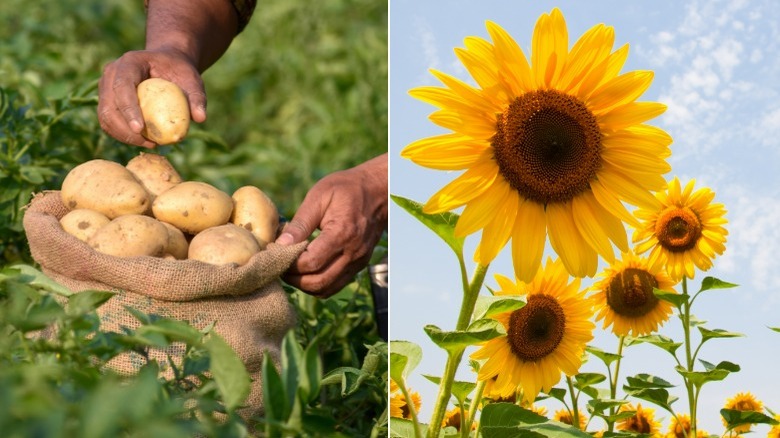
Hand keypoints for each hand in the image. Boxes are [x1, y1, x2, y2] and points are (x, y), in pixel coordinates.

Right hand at [97, 48, 206, 146]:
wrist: (166, 65)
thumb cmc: (179, 71)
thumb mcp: (192, 80)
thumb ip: (197, 97)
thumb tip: (200, 119)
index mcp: (130, 62)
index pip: (122, 85)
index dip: (128, 108)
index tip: (139, 129)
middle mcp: (112, 73)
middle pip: (108, 105)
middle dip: (124, 129)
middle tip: (149, 142)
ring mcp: (106, 87)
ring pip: (105, 117)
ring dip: (124, 136)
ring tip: (150, 143)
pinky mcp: (107, 101)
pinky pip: (109, 123)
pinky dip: (123, 136)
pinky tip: (144, 141)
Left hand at [276, 154, 387, 297]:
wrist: (378, 191)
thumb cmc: (346, 189)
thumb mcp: (319, 197)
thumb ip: (300, 223)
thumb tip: (279, 244)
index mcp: (342, 234)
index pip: (310, 263)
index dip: (288, 262)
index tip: (275, 251)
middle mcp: (353, 253)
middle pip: (317, 282)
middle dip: (293, 278)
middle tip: (279, 264)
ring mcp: (358, 262)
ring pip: (325, 289)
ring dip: (304, 284)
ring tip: (292, 268)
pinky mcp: (359, 265)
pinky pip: (335, 285)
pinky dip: (318, 284)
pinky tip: (307, 269)